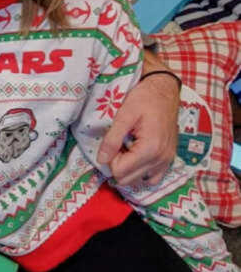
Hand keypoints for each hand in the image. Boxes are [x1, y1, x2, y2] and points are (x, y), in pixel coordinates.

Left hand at [97, 58, 178, 187]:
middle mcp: (161, 159)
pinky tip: (135, 156)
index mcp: (150, 149)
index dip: (110, 159)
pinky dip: (141, 171)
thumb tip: (101, 160)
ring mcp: (167, 161)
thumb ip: (112, 140)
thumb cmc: (144, 99)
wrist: (164, 91)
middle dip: (118, 165)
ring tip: (126, 150)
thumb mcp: (124, 116)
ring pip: (140, 181)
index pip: (120, 171)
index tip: (111, 143)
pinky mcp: (169, 159)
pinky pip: (153, 177)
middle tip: (117, 146)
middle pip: (129, 180)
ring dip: (129, 169)